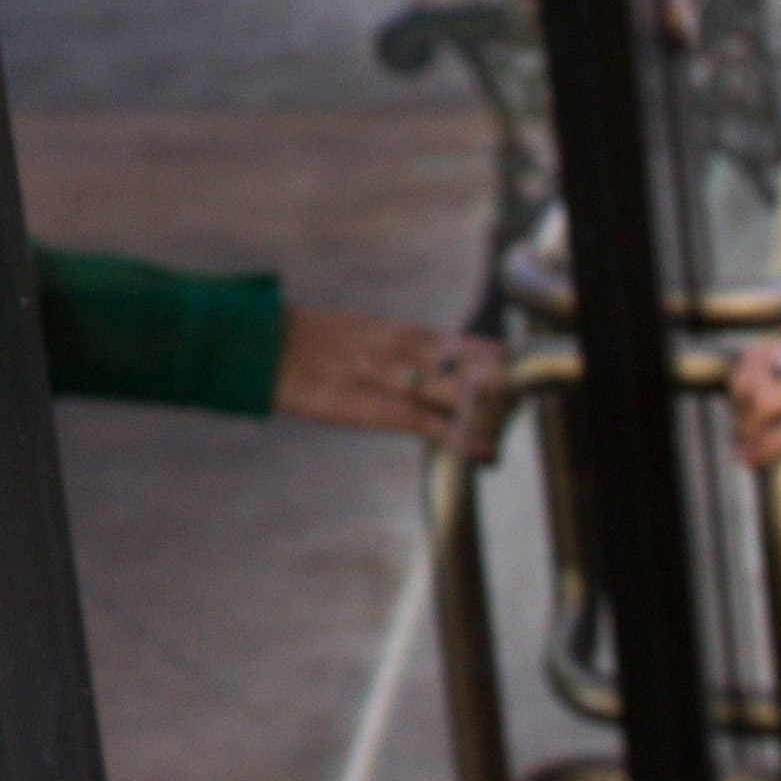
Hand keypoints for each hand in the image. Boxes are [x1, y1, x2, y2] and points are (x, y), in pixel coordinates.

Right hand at [272, 305, 514, 458]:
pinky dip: (455, 435)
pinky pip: (422, 422)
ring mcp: (384, 376)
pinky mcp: (366, 405)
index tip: (520, 377)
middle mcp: (399, 348)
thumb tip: (418, 362)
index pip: (463, 343)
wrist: (257, 345)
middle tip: (523, 408)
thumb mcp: (355, 333)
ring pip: (453, 392)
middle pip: (468, 366)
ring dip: (487, 413)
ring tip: (511, 431)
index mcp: (396, 330)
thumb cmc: (301, 342)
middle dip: (501, 389)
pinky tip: (479, 450)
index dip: (496, 361)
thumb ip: (391, 347)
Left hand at [729, 316, 780, 464]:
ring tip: (745, 444)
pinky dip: (765, 447)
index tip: (742, 393)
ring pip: (765, 400)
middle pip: (755, 372)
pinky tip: (752, 459)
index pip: (770, 350)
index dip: (746, 374)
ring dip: (746, 426)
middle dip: (738, 401)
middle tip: (741, 423)